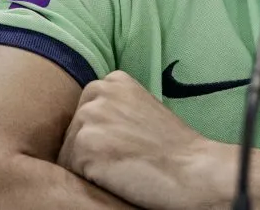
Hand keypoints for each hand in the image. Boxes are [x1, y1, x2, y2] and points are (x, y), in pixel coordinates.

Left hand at [57, 70, 232, 208]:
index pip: (85, 112)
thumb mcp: (141, 108)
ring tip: (121, 167)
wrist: (191, 169)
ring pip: (68, 151)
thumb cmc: (171, 147)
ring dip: (87, 166)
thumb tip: (84, 123)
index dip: (100, 135)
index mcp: (115, 80)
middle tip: (124, 158)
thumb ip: (115, 107)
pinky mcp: (84, 146)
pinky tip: (116, 176)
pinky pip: (69, 170)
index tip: (124, 144)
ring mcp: (89, 117)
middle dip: (89, 149)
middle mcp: (99, 92)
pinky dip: (88, 180)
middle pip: (72, 131)